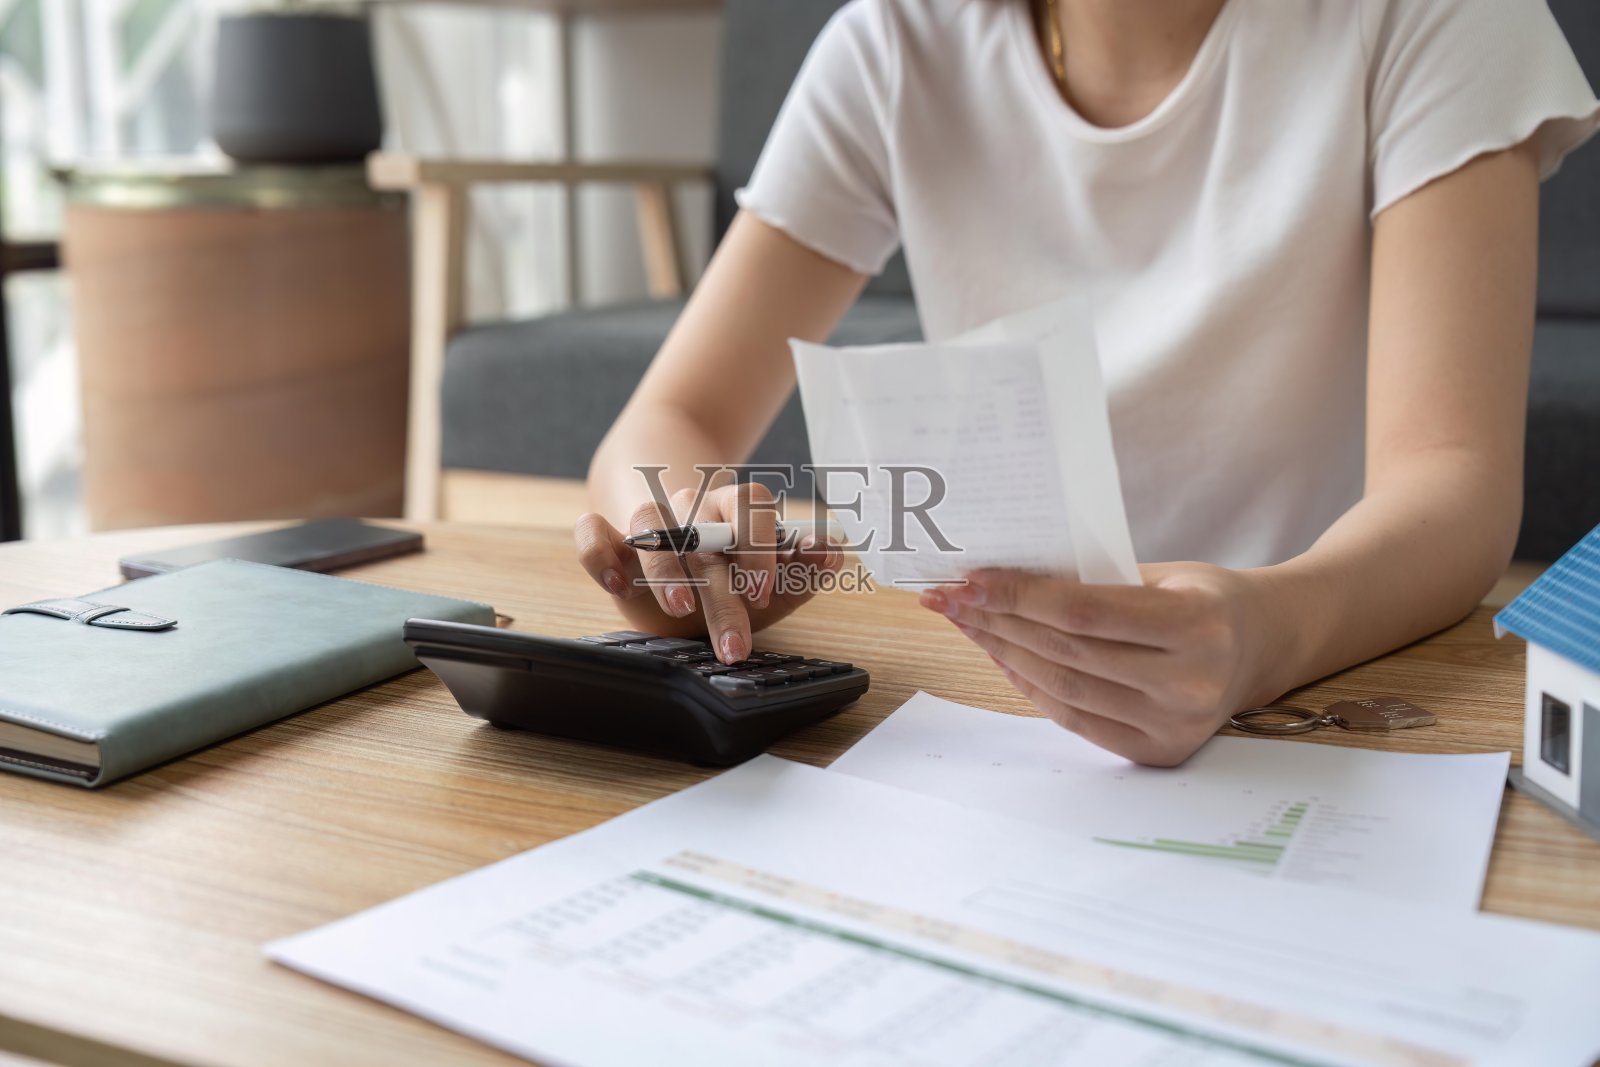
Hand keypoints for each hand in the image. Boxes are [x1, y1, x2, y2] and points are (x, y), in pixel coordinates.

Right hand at [575, 482, 839, 663]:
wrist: (677, 556)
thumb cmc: (730, 574)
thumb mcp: (771, 579)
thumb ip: (803, 570)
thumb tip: (833, 551)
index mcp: (734, 510)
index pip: (751, 504)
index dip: (759, 544)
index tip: (764, 593)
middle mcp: (691, 510)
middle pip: (705, 532)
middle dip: (722, 593)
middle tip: (735, 642)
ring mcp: (649, 523)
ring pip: (650, 521)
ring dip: (665, 566)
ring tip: (681, 606)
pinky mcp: (609, 540)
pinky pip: (592, 531)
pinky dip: (599, 551)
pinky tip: (616, 583)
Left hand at [919, 563, 1287, 765]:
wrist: (1260, 647)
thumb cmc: (1204, 599)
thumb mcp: (1164, 573)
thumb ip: (1094, 580)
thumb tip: (1002, 578)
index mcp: (1198, 625)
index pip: (1083, 612)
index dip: (1019, 596)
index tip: (969, 579)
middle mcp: (1190, 683)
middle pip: (1066, 652)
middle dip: (998, 621)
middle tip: (951, 599)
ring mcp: (1175, 725)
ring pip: (1063, 688)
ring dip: (1004, 653)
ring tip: (968, 624)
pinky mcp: (1158, 752)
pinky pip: (1074, 719)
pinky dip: (1030, 686)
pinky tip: (1003, 656)